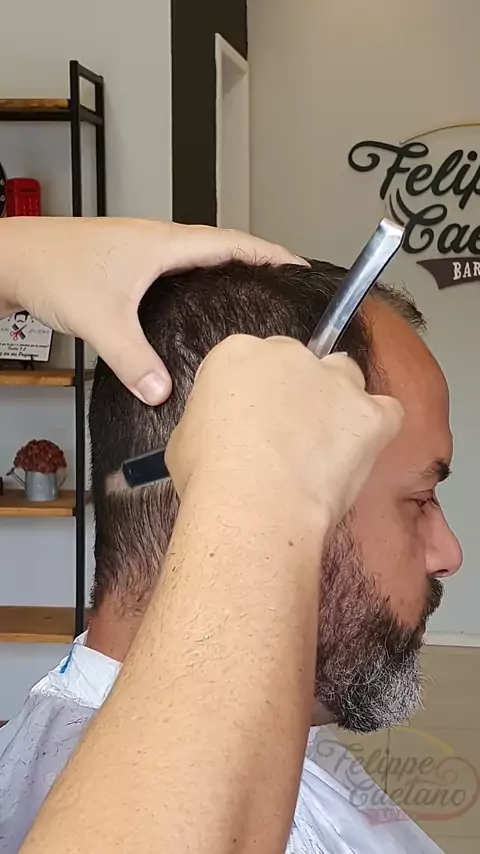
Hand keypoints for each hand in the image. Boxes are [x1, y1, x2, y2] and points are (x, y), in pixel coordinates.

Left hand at [0, 217, 305, 403]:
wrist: (10, 257)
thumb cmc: (51, 269)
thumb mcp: (101, 319)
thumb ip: (134, 360)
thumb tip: (162, 391)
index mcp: (162, 243)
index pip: (230, 242)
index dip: (267, 252)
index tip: (297, 263)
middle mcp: (155, 240)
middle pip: (219, 245)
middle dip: (254, 260)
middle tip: (281, 282)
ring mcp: (140, 249)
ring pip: (195, 255)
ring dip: (225, 268)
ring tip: (248, 292)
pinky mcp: (124, 262)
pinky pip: (174, 267)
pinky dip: (195, 280)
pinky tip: (193, 305)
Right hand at [166, 336, 402, 528]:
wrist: (252, 508)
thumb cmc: (211, 479)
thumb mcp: (185, 439)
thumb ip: (212, 419)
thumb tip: (221, 432)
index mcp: (238, 354)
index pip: (250, 360)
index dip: (253, 393)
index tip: (251, 420)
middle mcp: (289, 357)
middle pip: (299, 362)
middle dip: (296, 393)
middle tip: (286, 436)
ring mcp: (334, 382)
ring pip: (345, 376)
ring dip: (338, 402)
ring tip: (324, 445)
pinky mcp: (369, 415)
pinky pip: (386, 410)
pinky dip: (377, 428)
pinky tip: (358, 452)